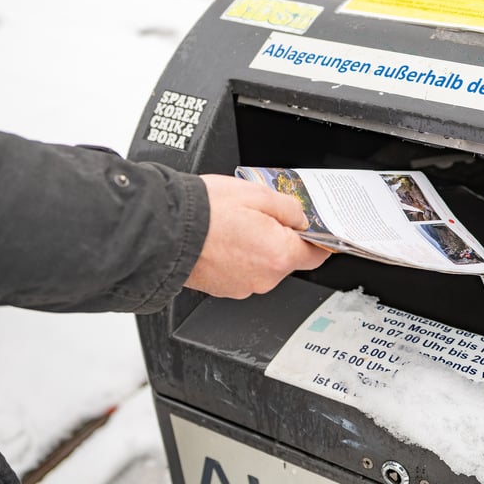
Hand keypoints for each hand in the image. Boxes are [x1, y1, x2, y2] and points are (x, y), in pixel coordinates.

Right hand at [183, 174, 329, 298]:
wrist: (164, 230)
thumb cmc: (206, 212)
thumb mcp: (258, 194)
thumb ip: (289, 208)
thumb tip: (301, 218)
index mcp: (280, 255)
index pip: (316, 254)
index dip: (319, 240)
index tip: (317, 232)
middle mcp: (265, 278)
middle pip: (287, 258)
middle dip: (280, 238)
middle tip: (260, 215)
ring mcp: (242, 286)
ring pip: (263, 265)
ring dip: (256, 247)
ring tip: (235, 224)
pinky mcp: (223, 289)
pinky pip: (241, 271)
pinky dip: (237, 257)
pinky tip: (223, 238)